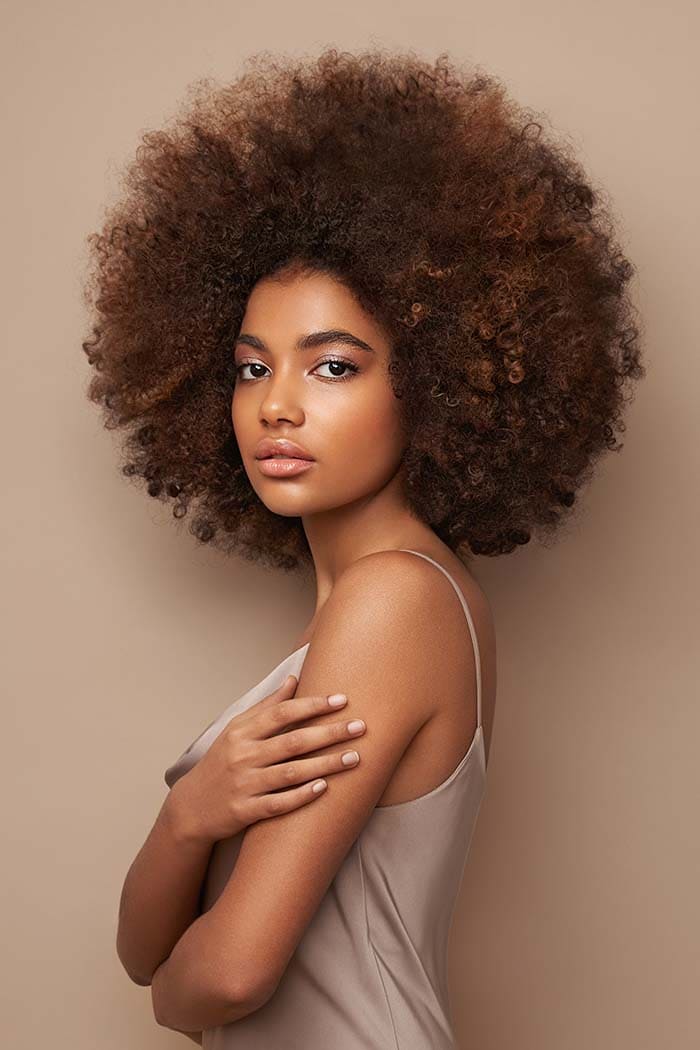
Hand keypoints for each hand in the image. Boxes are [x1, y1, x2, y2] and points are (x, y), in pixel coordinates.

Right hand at [166, 674, 365, 843]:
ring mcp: (244, 784)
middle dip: (329, 733)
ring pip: (291, 772)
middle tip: (360, 727)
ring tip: (355, 758)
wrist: (191, 806)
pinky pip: (279, 803)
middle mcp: (243, 756)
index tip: (342, 700)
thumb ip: (267, 706)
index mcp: (242, 732)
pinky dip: (301, 795)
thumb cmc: (221, 762)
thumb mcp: (236, 730)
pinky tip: (324, 788)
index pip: (282, 713)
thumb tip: (293, 678)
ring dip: (325, 764)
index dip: (313, 705)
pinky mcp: (246, 811)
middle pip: (293, 741)